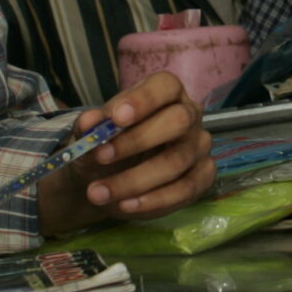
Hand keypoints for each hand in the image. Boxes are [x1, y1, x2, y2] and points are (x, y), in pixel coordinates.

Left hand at [38, 71, 216, 235]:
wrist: (105, 178)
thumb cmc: (104, 145)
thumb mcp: (88, 136)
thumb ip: (88, 127)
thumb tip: (89, 122)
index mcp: (165, 93)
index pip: (165, 86)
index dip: (143, 100)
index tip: (116, 118)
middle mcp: (189, 115)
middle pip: (178, 121)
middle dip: (138, 140)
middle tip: (101, 156)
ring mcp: (199, 147)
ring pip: (177, 161)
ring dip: (135, 180)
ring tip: (98, 193)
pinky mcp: (203, 177)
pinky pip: (186, 189)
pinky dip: (154, 201)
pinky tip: (126, 205)